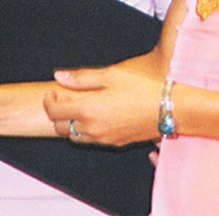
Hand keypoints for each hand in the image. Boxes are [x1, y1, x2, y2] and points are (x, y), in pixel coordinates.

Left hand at [44, 64, 159, 146]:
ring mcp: (105, 139)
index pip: (54, 112)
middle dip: (57, 113)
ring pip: (75, 137)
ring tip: (80, 106)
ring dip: (71, 123)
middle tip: (64, 98)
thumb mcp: (110, 75)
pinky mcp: (116, 143)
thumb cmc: (142, 88)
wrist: (171, 109)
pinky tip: (96, 114)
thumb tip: (59, 76)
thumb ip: (81, 77)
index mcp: (88, 110)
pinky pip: (92, 140)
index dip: (48, 101)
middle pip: (60, 128)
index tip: (53, 91)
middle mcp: (93, 129)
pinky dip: (86, 130)